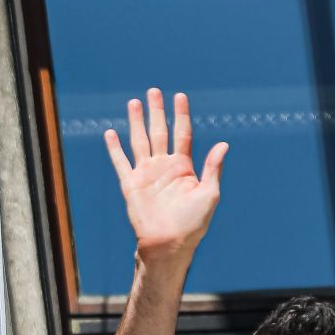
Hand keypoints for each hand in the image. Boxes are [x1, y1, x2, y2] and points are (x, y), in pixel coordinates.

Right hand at [104, 88, 228, 268]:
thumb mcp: (209, 194)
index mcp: (184, 167)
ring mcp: (146, 173)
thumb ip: (213, 168)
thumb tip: (224, 145)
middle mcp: (164, 166)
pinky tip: (110, 133)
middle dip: (157, 111)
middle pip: (160, 131)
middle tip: (154, 91)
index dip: (181, 115)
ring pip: (140, 140)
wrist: (169, 243)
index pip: (182, 134)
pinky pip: (121, 162)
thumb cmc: (193, 223)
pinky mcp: (131, 184)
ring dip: (136, 122)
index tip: (180, 96)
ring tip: (134, 102)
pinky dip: (115, 148)